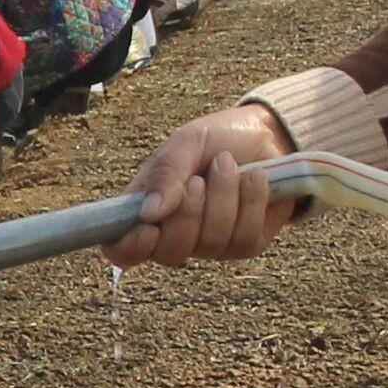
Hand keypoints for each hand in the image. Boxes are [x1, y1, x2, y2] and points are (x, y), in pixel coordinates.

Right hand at [113, 102, 301, 264]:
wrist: (267, 134)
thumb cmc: (217, 138)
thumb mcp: (187, 142)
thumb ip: (166, 173)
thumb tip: (148, 213)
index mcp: (147, 210)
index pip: (121, 249)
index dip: (128, 248)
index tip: (148, 228)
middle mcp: (175, 233)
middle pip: (169, 253)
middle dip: (188, 214)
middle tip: (198, 180)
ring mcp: (211, 244)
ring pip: (210, 243)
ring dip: (222, 198)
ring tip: (228, 164)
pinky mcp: (245, 244)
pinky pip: (244, 238)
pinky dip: (251, 202)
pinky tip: (254, 178)